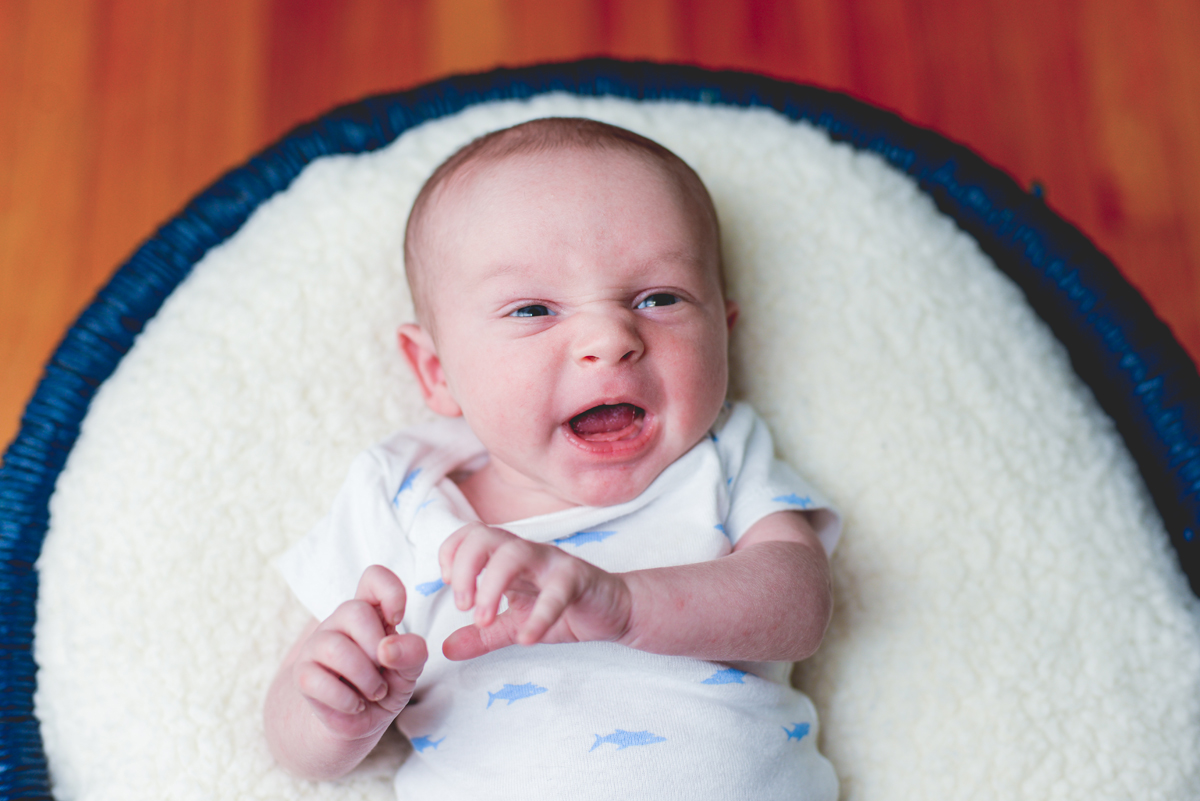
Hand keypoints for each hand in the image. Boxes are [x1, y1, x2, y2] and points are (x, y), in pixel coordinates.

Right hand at [291, 565, 427, 740]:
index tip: (397, 619)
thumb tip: (388, 648)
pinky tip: (355, 705)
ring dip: (364, 677)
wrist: (359, 722)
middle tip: (385, 672)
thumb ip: (412, 653)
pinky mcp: (302, 673)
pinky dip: (346, 700)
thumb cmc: (386, 684)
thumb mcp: (410, 670)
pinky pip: (317, 679)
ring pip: (335, 647)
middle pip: (354, 610)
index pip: (373, 577)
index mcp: (372, 611)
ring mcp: (318, 645)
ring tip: (375, 692)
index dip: (390, 591)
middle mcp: (341, 621)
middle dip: (377, 647)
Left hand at [438, 522, 632, 659]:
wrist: (614, 611)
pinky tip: (526, 638)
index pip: (472, 533)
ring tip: (483, 619)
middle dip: (465, 568)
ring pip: (516, 554)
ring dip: (491, 585)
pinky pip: (557, 591)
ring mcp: (553, 563)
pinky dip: (539, 615)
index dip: (452, 551)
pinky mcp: (579, 580)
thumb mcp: (514, 625)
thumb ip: (481, 635)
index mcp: (509, 556)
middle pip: (486, 537)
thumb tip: (445, 649)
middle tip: (462, 606)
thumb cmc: (563, 609)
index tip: (445, 582)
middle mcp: (528, 552)